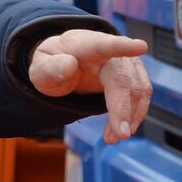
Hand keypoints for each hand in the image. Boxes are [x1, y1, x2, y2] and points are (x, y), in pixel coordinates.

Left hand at [28, 29, 151, 143]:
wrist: (65, 62)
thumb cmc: (53, 64)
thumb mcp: (40, 69)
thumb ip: (49, 68)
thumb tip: (69, 65)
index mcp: (85, 45)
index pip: (104, 44)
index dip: (123, 46)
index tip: (140, 46)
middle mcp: (109, 51)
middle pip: (122, 77)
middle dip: (123, 106)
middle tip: (121, 135)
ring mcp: (125, 62)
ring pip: (137, 88)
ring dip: (130, 115)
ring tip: (114, 137)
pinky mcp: (133, 75)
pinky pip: (141, 95)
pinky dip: (134, 114)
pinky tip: (121, 129)